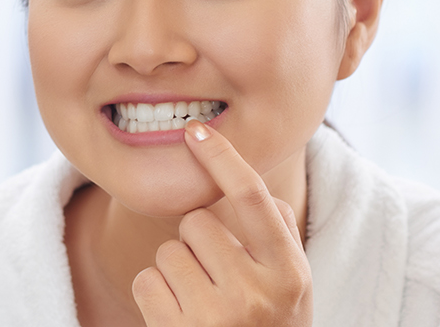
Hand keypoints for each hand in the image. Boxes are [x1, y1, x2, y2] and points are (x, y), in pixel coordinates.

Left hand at [131, 121, 311, 325]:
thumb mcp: (293, 290)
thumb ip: (277, 240)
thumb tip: (253, 188)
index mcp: (289, 274)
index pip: (254, 200)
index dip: (224, 159)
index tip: (196, 131)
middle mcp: (256, 293)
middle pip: (199, 223)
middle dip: (199, 242)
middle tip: (216, 278)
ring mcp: (215, 316)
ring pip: (169, 251)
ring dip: (177, 272)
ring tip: (201, 304)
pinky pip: (146, 280)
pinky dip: (156, 295)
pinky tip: (180, 319)